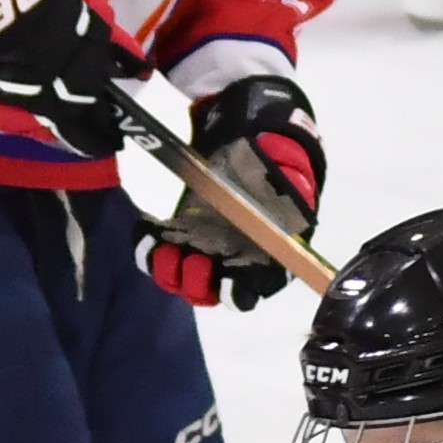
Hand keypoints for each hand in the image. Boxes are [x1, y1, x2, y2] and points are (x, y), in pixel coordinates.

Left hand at [149, 75, 325, 307]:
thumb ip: (291, 197)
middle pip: (206, 291)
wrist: (252, 148)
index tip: (228, 281)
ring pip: (177, 277)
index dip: (235, 293)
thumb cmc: (273, 172)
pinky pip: (153, 251)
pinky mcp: (172, 233)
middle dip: (197, 282)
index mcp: (257, 262)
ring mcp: (196, 250)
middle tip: (195, 261)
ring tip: (167, 250)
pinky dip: (147, 247)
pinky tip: (148, 232)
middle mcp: (225, 264)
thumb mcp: (288, 185)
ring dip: (170, 270)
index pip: (245, 293)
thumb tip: (294, 199)